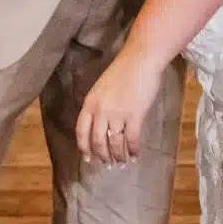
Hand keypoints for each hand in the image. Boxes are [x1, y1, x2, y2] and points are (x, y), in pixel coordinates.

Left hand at [76, 48, 165, 165]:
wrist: (140, 60)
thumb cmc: (122, 71)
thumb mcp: (102, 88)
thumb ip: (98, 106)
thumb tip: (101, 126)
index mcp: (90, 103)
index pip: (82, 131)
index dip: (85, 147)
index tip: (89, 158)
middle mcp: (100, 111)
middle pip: (97, 141)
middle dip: (103, 155)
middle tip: (108, 164)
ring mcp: (117, 114)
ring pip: (115, 143)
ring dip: (119, 155)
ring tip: (123, 162)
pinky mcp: (134, 115)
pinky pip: (132, 139)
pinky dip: (133, 150)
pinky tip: (136, 155)